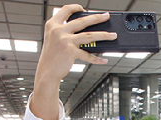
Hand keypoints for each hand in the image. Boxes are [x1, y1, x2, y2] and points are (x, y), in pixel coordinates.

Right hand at [31, 5, 116, 119]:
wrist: (46, 71)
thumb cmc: (51, 56)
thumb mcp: (53, 39)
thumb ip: (64, 31)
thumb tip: (86, 31)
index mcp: (52, 24)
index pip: (65, 10)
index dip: (75, 7)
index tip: (83, 8)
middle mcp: (58, 30)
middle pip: (82, 21)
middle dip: (97, 17)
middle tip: (107, 16)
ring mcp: (65, 41)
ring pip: (89, 35)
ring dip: (104, 35)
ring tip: (113, 35)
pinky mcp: (71, 52)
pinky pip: (88, 55)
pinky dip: (97, 59)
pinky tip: (104, 60)